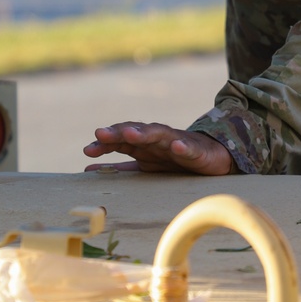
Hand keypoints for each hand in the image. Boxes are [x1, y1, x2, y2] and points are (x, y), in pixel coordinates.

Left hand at [84, 122, 234, 175]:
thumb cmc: (175, 161)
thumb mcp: (144, 166)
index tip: (88, 151)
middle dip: (118, 132)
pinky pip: (188, 147)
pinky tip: (177, 146)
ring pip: (159, 134)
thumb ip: (119, 168)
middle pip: (135, 132)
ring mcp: (176, 142)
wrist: (211, 158)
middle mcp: (156, 140)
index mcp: (143, 145)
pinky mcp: (195, 150)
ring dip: (144, 133)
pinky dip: (182, 146)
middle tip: (100, 134)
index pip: (120, 141)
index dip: (104, 144)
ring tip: (130, 134)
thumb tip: (88, 169)